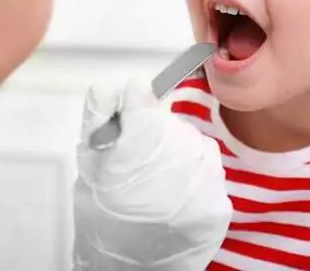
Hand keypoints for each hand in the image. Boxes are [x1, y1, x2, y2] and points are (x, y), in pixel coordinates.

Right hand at [72, 75, 231, 269]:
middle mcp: (174, 161)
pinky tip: (175, 192)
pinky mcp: (220, 201)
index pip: (142, 94)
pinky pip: (209, 166)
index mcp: (134, 149)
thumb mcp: (89, 168)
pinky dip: (193, 173)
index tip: (132, 105)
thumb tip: (112, 86)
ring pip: (192, 139)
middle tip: (138, 160)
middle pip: (168, 118)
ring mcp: (202, 182)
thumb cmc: (104, 223)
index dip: (134, 98)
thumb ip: (99, 121)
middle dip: (153, 130)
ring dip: (176, 149)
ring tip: (156, 179)